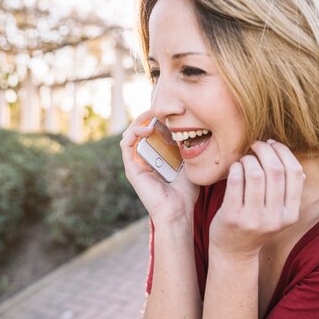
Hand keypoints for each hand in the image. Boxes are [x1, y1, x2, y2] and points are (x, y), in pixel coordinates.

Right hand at [120, 110, 198, 225]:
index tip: (179, 108)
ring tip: (156, 113)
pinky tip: (148, 129)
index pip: (155, 128)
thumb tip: (193, 126)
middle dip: (154, 113)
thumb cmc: (186, 192)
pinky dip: (135, 132)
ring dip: (143, 119)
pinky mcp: (131, 167)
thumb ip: (187, 146)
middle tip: (169, 106)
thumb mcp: (190, 163)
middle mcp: (145, 156)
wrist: (179, 211)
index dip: (163, 115)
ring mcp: (136, 161)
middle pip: (143, 126)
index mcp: (157, 154)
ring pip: (132, 131)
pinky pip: (126, 144)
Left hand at [209, 140, 304, 258]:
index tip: (272, 144)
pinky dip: (236, 168)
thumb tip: (296, 164)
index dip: (284, 152)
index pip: (294, 173)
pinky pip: (236, 181)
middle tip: (256, 145)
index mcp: (291, 214)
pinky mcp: (232, 217)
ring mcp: (253, 219)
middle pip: (275, 170)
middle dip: (265, 150)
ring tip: (245, 160)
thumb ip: (288, 191)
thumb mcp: (279, 213)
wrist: (234, 253)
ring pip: (255, 173)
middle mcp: (274, 218)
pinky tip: (235, 168)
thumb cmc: (257, 224)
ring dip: (249, 159)